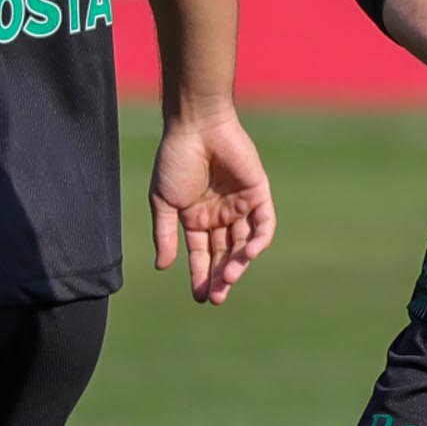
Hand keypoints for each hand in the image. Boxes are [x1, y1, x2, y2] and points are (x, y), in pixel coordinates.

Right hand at [150, 108, 275, 303]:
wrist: (196, 128)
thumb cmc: (175, 161)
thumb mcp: (164, 202)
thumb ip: (166, 234)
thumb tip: (163, 267)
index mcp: (196, 218)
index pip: (202, 254)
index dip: (201, 275)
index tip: (201, 297)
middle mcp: (220, 215)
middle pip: (224, 254)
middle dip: (221, 277)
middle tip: (217, 296)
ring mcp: (240, 206)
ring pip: (244, 244)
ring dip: (238, 263)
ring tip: (228, 279)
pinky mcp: (258, 194)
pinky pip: (263, 225)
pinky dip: (258, 242)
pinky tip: (247, 255)